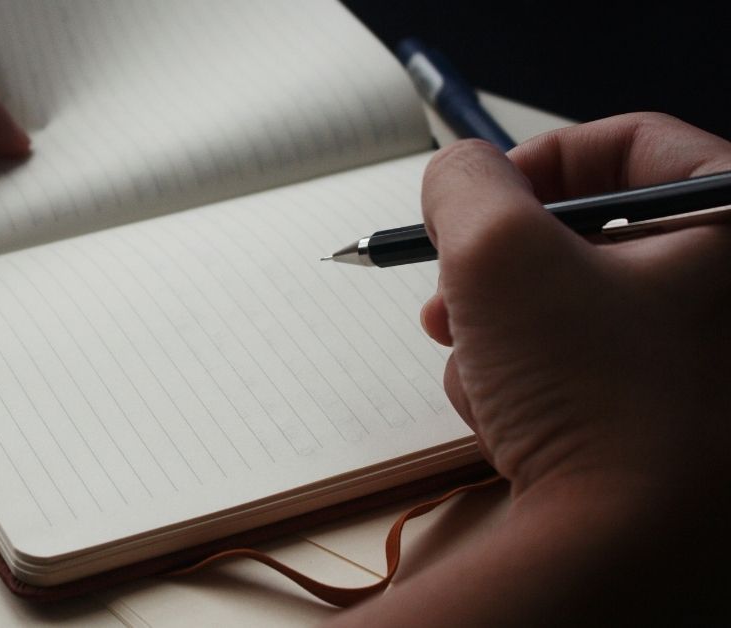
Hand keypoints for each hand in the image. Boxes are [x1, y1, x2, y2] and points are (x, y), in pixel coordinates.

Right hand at [421, 113, 730, 496]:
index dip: (538, 160)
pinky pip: (576, 367)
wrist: (623, 549)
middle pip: (590, 235)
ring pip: (570, 307)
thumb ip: (463, 182)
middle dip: (500, 272)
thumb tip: (458, 174)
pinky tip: (511, 419)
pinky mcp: (663, 417)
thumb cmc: (591, 394)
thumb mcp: (496, 252)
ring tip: (482, 376)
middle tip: (453, 298)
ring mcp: (699, 362)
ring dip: (500, 334)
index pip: (632, 144)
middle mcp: (726, 296)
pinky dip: (526, 383)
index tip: (480, 203)